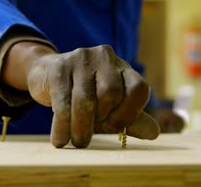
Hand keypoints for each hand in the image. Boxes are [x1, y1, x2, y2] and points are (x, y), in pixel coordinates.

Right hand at [4, 43, 159, 147]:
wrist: (47, 75)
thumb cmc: (84, 97)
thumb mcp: (109, 109)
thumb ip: (131, 120)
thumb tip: (154, 133)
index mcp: (123, 68)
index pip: (139, 88)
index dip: (131, 113)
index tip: (117, 127)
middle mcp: (105, 58)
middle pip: (111, 93)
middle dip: (102, 119)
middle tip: (93, 133)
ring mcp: (81, 59)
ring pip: (86, 100)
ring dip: (81, 128)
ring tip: (77, 143)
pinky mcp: (59, 67)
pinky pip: (63, 101)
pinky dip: (63, 126)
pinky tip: (61, 139)